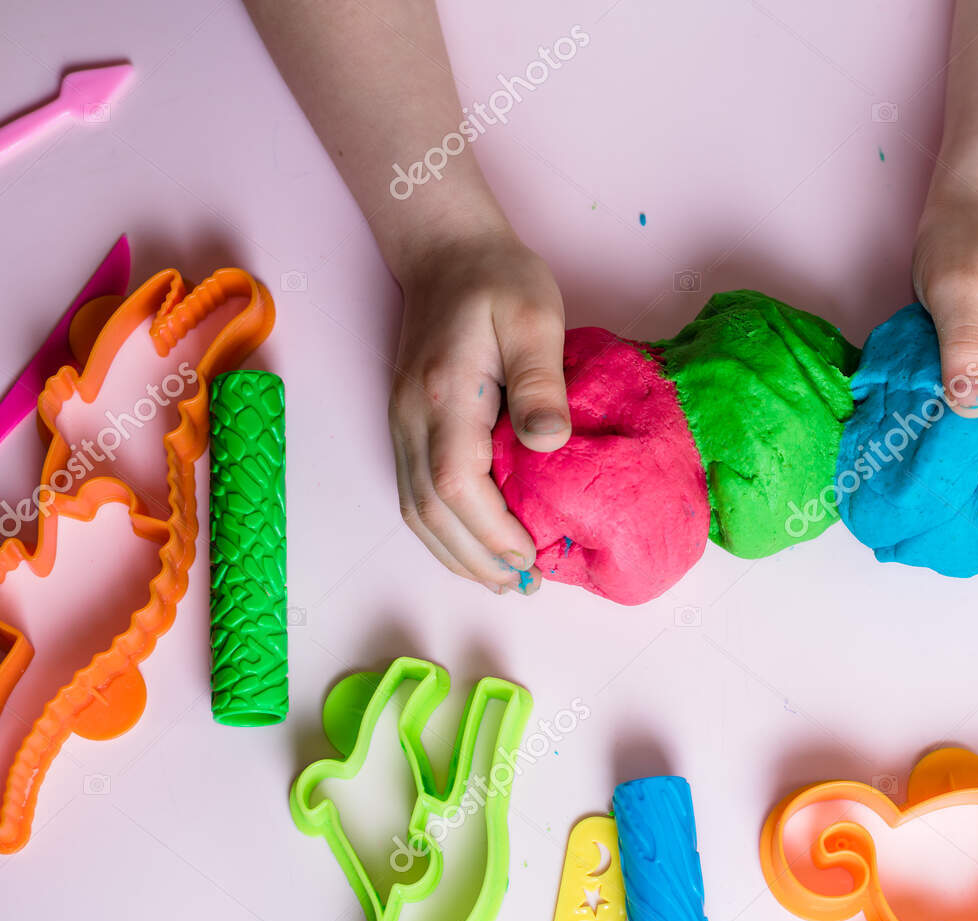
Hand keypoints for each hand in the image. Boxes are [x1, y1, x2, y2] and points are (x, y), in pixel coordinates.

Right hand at [388, 228, 569, 591]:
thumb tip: (549, 442)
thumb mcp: (534, 316)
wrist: (446, 250)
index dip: (490, 531)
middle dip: (475, 558)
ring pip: (415, 509)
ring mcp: (401, 422)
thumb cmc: (499, 280)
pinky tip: (475, 546)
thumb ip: (541, 379)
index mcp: (443, 392)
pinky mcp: (405, 424)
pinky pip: (414, 493)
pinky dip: (443, 531)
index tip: (530, 557)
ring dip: (455, 553)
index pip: (454, 481)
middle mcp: (410, 416)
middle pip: (429, 510)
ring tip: (501, 581)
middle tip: (523, 586)